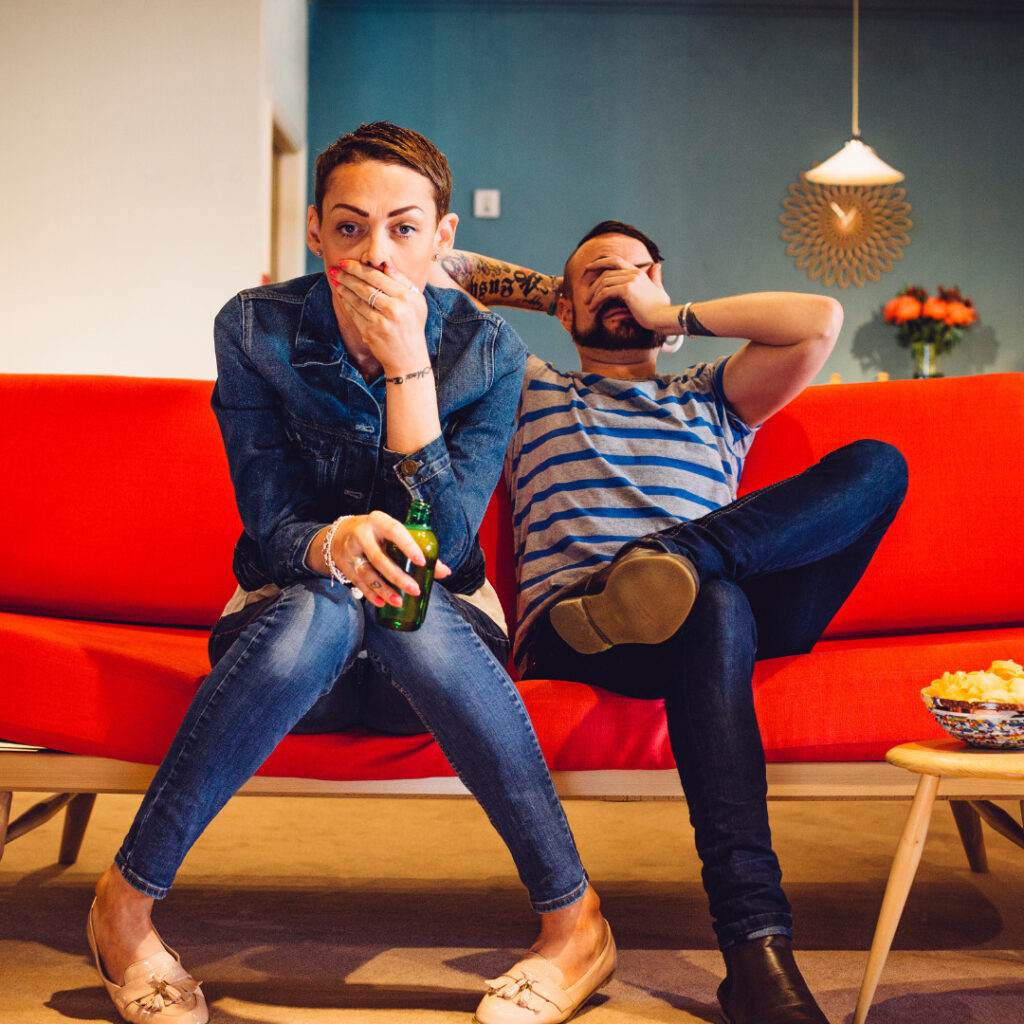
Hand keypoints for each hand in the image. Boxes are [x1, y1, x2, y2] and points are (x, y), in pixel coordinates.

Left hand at [327, 261, 428, 375]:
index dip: (358, 268)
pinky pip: (355, 314)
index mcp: (406, 297)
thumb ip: (403, 281)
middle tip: (335, 269)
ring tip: (336, 280)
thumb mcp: (416, 301)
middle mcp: (395, 309)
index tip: (345, 262)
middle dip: (347, 276)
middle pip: (365, 287)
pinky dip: (347, 303)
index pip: (377, 277)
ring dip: (344, 288)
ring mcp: (382, 322)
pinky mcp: (371, 332)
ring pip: (357, 300)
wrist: (409, 357)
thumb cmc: (412, 325)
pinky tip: (342, 296)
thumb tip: (385, 264)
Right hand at [331, 511, 450, 608]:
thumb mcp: (393, 533)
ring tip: (399, 601)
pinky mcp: (344, 565)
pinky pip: (358, 583)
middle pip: (379, 558)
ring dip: (384, 590)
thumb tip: (445, 572)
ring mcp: (351, 551)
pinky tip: (382, 603)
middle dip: (398, 577)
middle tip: (415, 590)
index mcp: (378, 521)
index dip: (408, 546)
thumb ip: (419, 549)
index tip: (421, 561)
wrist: (340, 532)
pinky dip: (371, 594)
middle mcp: (362, 534)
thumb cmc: (377, 533)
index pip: (394, 531)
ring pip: (367, 574)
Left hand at [580, 255, 670, 329]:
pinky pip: (605, 292)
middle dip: (592, 284)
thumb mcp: (659, 289)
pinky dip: (597, 300)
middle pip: (605, 273)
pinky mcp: (627, 289)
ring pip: (603, 283)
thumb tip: (657, 265)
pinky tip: (593, 309)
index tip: (588, 268)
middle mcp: (633, 272)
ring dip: (593, 296)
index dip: (599, 262)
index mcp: (638, 272)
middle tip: (585, 296)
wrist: (665, 316)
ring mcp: (630, 279)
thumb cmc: (661, 308)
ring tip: (588, 307)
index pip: (614, 260)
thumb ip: (655, 278)